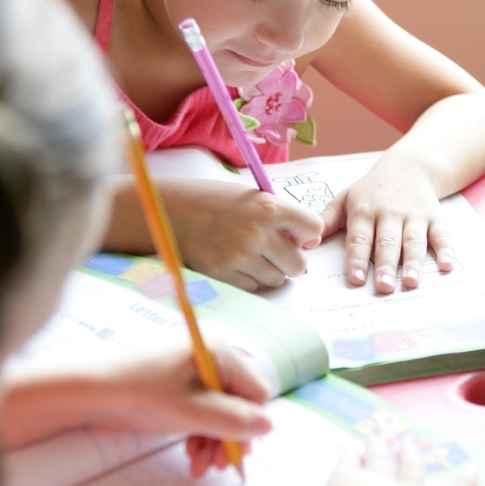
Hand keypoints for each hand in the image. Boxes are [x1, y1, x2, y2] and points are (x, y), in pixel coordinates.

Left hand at [87, 340, 273, 477]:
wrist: (88, 394)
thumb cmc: (141, 395)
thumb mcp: (192, 413)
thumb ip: (233, 420)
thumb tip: (268, 427)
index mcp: (218, 352)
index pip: (254, 390)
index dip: (249, 424)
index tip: (236, 452)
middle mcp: (210, 357)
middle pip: (237, 402)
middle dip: (228, 437)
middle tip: (217, 466)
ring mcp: (192, 371)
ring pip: (219, 410)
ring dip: (213, 440)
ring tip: (198, 466)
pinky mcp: (176, 385)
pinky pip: (201, 410)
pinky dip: (198, 433)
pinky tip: (189, 454)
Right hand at [163, 177, 322, 290]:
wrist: (171, 210)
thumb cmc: (217, 202)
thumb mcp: (254, 198)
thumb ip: (284, 218)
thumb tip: (311, 243)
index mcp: (268, 208)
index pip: (313, 228)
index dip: (307, 234)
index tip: (297, 234)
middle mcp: (256, 233)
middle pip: (299, 264)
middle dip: (292, 260)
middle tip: (277, 252)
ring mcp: (239, 256)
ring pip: (277, 279)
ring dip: (271, 272)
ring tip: (253, 255)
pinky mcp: (223, 274)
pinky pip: (253, 287)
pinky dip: (250, 279)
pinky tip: (237, 262)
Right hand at [224, 440, 475, 485]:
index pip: (344, 467)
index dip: (345, 459)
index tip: (347, 449)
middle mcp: (379, 484)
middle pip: (379, 461)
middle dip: (378, 450)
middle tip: (378, 437)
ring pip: (413, 471)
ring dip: (412, 459)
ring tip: (413, 445)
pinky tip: (474, 474)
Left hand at [319, 155, 454, 293]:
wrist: (409, 166)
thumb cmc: (372, 189)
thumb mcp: (346, 198)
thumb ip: (327, 220)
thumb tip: (305, 242)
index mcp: (365, 211)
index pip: (359, 238)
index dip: (357, 259)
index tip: (355, 279)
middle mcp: (390, 213)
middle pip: (387, 242)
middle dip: (385, 265)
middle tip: (383, 287)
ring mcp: (414, 215)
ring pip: (414, 241)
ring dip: (413, 262)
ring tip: (411, 282)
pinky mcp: (434, 217)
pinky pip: (441, 234)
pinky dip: (445, 250)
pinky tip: (446, 265)